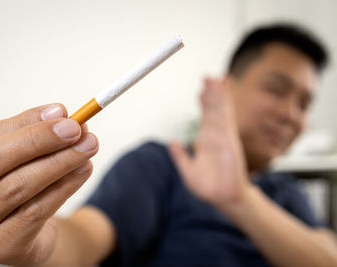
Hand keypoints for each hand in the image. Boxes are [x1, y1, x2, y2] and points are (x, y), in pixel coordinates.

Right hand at [0, 104, 98, 265]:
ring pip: (17, 186)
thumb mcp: (22, 159)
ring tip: (87, 147)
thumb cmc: (20, 189)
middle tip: (76, 129)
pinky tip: (83, 171)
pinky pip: (35, 212)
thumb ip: (35, 134)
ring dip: (59, 162)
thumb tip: (60, 114)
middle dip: (39, 140)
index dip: (28, 122)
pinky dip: (64, 187)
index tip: (63, 112)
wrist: (28, 234)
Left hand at [169, 78, 250, 210]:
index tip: (200, 91)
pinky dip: (224, 103)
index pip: (205, 118)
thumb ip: (180, 156)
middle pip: (212, 109)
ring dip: (217, 93)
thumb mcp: (188, 170)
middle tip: (207, 77)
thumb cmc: (209, 187)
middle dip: (210, 93)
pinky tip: (223, 91)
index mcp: (206, 142)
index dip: (203, 104)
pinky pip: (225, 117)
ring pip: (219, 110)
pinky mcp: (229, 139)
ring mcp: (223, 136)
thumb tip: (171, 142)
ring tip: (214, 78)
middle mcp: (215, 136)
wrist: (224, 198)